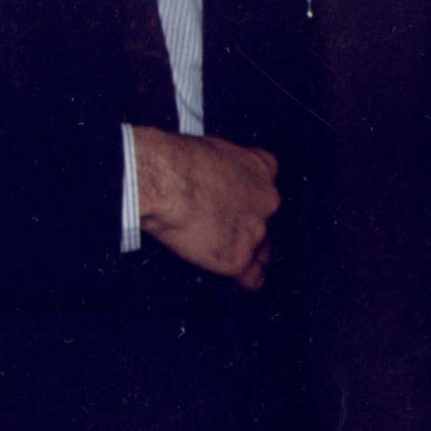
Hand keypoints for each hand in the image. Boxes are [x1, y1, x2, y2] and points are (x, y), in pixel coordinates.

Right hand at [132, 125, 277, 287]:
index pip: (268, 186)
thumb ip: (220, 166)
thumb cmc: (173, 160)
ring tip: (234, 257)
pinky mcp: (237, 257)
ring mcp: (255, 231)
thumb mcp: (208, 148)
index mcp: (260, 168)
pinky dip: (246, 281)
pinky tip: (241, 282)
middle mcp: (266, 201)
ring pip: (262, 249)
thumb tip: (207, 174)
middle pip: (268, 220)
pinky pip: (251, 277)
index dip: (253, 198)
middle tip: (227, 230)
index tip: (242, 204)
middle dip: (251, 227)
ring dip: (249, 253)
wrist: (162, 182)